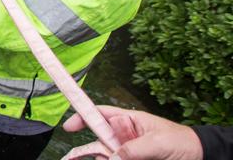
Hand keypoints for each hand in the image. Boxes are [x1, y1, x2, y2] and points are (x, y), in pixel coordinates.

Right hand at [61, 106, 202, 159]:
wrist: (201, 157)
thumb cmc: (182, 142)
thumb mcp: (158, 142)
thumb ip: (134, 148)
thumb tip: (113, 157)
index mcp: (130, 121)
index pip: (100, 114)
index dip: (83, 117)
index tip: (68, 126)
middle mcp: (126, 136)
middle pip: (99, 140)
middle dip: (87, 149)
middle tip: (72, 159)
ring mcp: (129, 151)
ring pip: (106, 156)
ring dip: (99, 159)